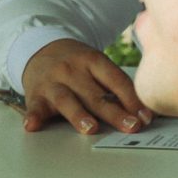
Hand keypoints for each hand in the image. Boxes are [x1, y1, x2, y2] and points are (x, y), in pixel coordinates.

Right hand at [18, 39, 150, 135]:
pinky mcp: (35, 94)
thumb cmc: (76, 65)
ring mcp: (52, 82)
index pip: (115, 80)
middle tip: (130, 126)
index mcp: (92, 60)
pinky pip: (34, 107)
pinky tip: (32, 125)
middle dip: (114, 112)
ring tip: (90, 128)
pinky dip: (33, 116)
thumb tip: (142, 114)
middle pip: (94, 94)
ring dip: (79, 115)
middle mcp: (71, 70)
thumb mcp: (96, 65)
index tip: (145, 116)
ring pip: (67, 100)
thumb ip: (113, 86)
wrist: (39, 49)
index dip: (132, 98)